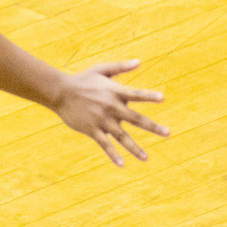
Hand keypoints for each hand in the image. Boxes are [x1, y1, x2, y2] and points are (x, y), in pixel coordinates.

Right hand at [50, 60, 168, 166]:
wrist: (59, 91)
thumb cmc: (82, 79)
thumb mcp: (101, 70)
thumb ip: (120, 67)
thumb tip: (139, 62)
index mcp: (115, 92)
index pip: (136, 94)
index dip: (149, 95)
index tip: (162, 98)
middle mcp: (111, 107)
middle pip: (136, 119)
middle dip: (152, 127)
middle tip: (167, 133)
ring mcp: (101, 120)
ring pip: (122, 136)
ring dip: (135, 148)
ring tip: (146, 158)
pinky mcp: (91, 129)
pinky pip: (104, 144)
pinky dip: (113, 154)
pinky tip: (122, 164)